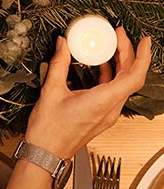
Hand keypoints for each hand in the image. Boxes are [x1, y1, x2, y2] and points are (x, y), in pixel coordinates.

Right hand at [25, 28, 150, 158]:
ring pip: (123, 85)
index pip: (134, 77)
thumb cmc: (49, 130)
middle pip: (130, 77)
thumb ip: (59, 63)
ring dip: (121, 64)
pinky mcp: (102, 116)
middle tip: (119, 34)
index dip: (142, 57)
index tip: (144, 41)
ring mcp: (107, 114)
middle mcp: (110, 110)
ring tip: (111, 45)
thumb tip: (63, 43)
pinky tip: (101, 63)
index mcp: (102, 102)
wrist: (45, 154)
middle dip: (128, 53)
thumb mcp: (51, 90)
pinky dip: (111, 74)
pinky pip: (114, 92)